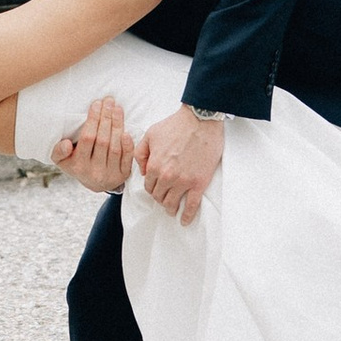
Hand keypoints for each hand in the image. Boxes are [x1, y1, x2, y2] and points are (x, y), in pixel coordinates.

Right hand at [51, 92, 133, 192]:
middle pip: (102, 141)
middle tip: (108, 101)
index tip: (96, 104)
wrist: (95, 184)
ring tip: (117, 108)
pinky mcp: (123, 174)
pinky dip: (128, 144)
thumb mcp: (62, 161)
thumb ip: (59, 152)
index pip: (87, 139)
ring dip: (117, 125)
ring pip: (115, 147)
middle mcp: (95, 171)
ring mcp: (110, 174)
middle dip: (106, 118)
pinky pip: (127, 158)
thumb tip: (66, 143)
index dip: (93, 120)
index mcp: (79, 165)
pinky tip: (126, 130)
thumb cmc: (77, 165)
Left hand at [137, 105, 224, 224]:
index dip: (151, 188)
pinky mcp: (199, 182)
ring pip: (172, 203)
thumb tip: (143, 171)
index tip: (156, 188)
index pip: (148, 186)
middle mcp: (167, 176)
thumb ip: (141, 153)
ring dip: (170, 208)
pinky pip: (192, 205)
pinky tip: (184, 221)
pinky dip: (187, 215)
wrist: (200, 120)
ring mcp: (184, 181)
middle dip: (160, 198)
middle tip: (164, 198)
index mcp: (154, 165)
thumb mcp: (150, 134)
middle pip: (159, 197)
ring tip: (172, 209)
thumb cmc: (175, 125)